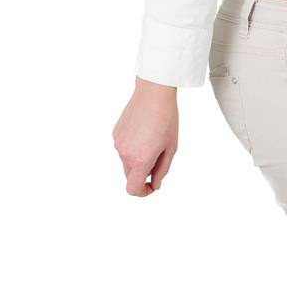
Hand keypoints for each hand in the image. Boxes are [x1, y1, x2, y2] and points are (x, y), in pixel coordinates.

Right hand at [113, 79, 179, 195]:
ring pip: (127, 161)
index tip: (151, 186)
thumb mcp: (171, 148)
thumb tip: (155, 184)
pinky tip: (144, 131)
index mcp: (140, 160)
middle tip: (159, 159)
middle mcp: (125, 154)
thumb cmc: (166, 119)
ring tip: (154, 140)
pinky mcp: (115, 133)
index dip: (142, 192)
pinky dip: (133, 146)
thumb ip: (162, 170)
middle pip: (130, 176)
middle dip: (143, 173)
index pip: (133, 189)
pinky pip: (124, 147)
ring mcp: (118, 143)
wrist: (153, 94)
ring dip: (138, 158)